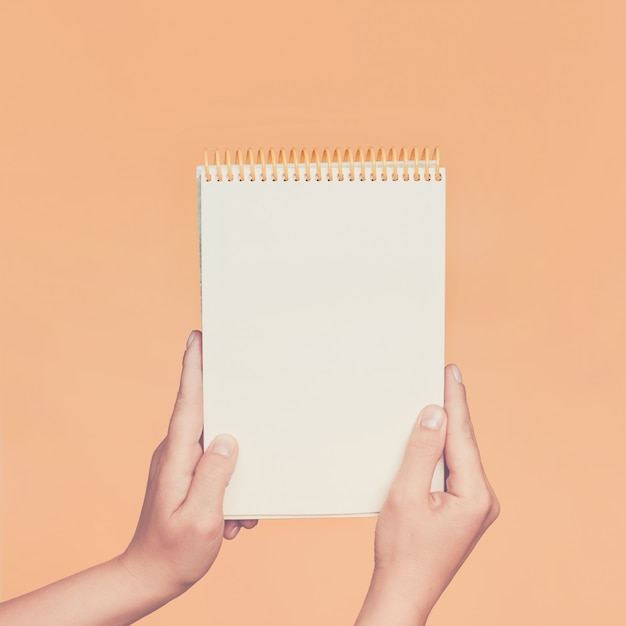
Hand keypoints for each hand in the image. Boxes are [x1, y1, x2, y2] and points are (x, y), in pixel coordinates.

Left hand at [118, 330, 257, 599]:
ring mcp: (179, 464)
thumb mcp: (202, 518)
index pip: (188, 402)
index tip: (197, 337)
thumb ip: (216, 475)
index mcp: (177, 456)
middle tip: (242, 380)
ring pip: (214, 444)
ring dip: (233, 469)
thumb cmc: (174, 552)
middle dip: (226, 402)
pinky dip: (228, 486)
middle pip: (203, 413)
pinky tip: (231, 517)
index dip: (194, 367)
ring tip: (232, 513)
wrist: (148, 577)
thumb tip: (228, 440)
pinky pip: (214, 466)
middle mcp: (175, 453)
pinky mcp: (186, 476)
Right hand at [356, 364, 498, 624]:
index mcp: (475, 495)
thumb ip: (422, 452)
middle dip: (452, 409)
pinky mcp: (464, 510)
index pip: (463, 435)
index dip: (454, 400)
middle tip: (446, 375)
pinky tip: (436, 436)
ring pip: (459, 456)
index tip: (451, 371)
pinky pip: (455, 470)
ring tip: (440, 397)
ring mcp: (476, 506)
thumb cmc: (402, 550)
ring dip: (447, 429)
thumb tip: (435, 415)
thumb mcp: (406, 494)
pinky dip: (443, 450)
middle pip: (464, 443)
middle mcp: (483, 499)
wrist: (403, 591)